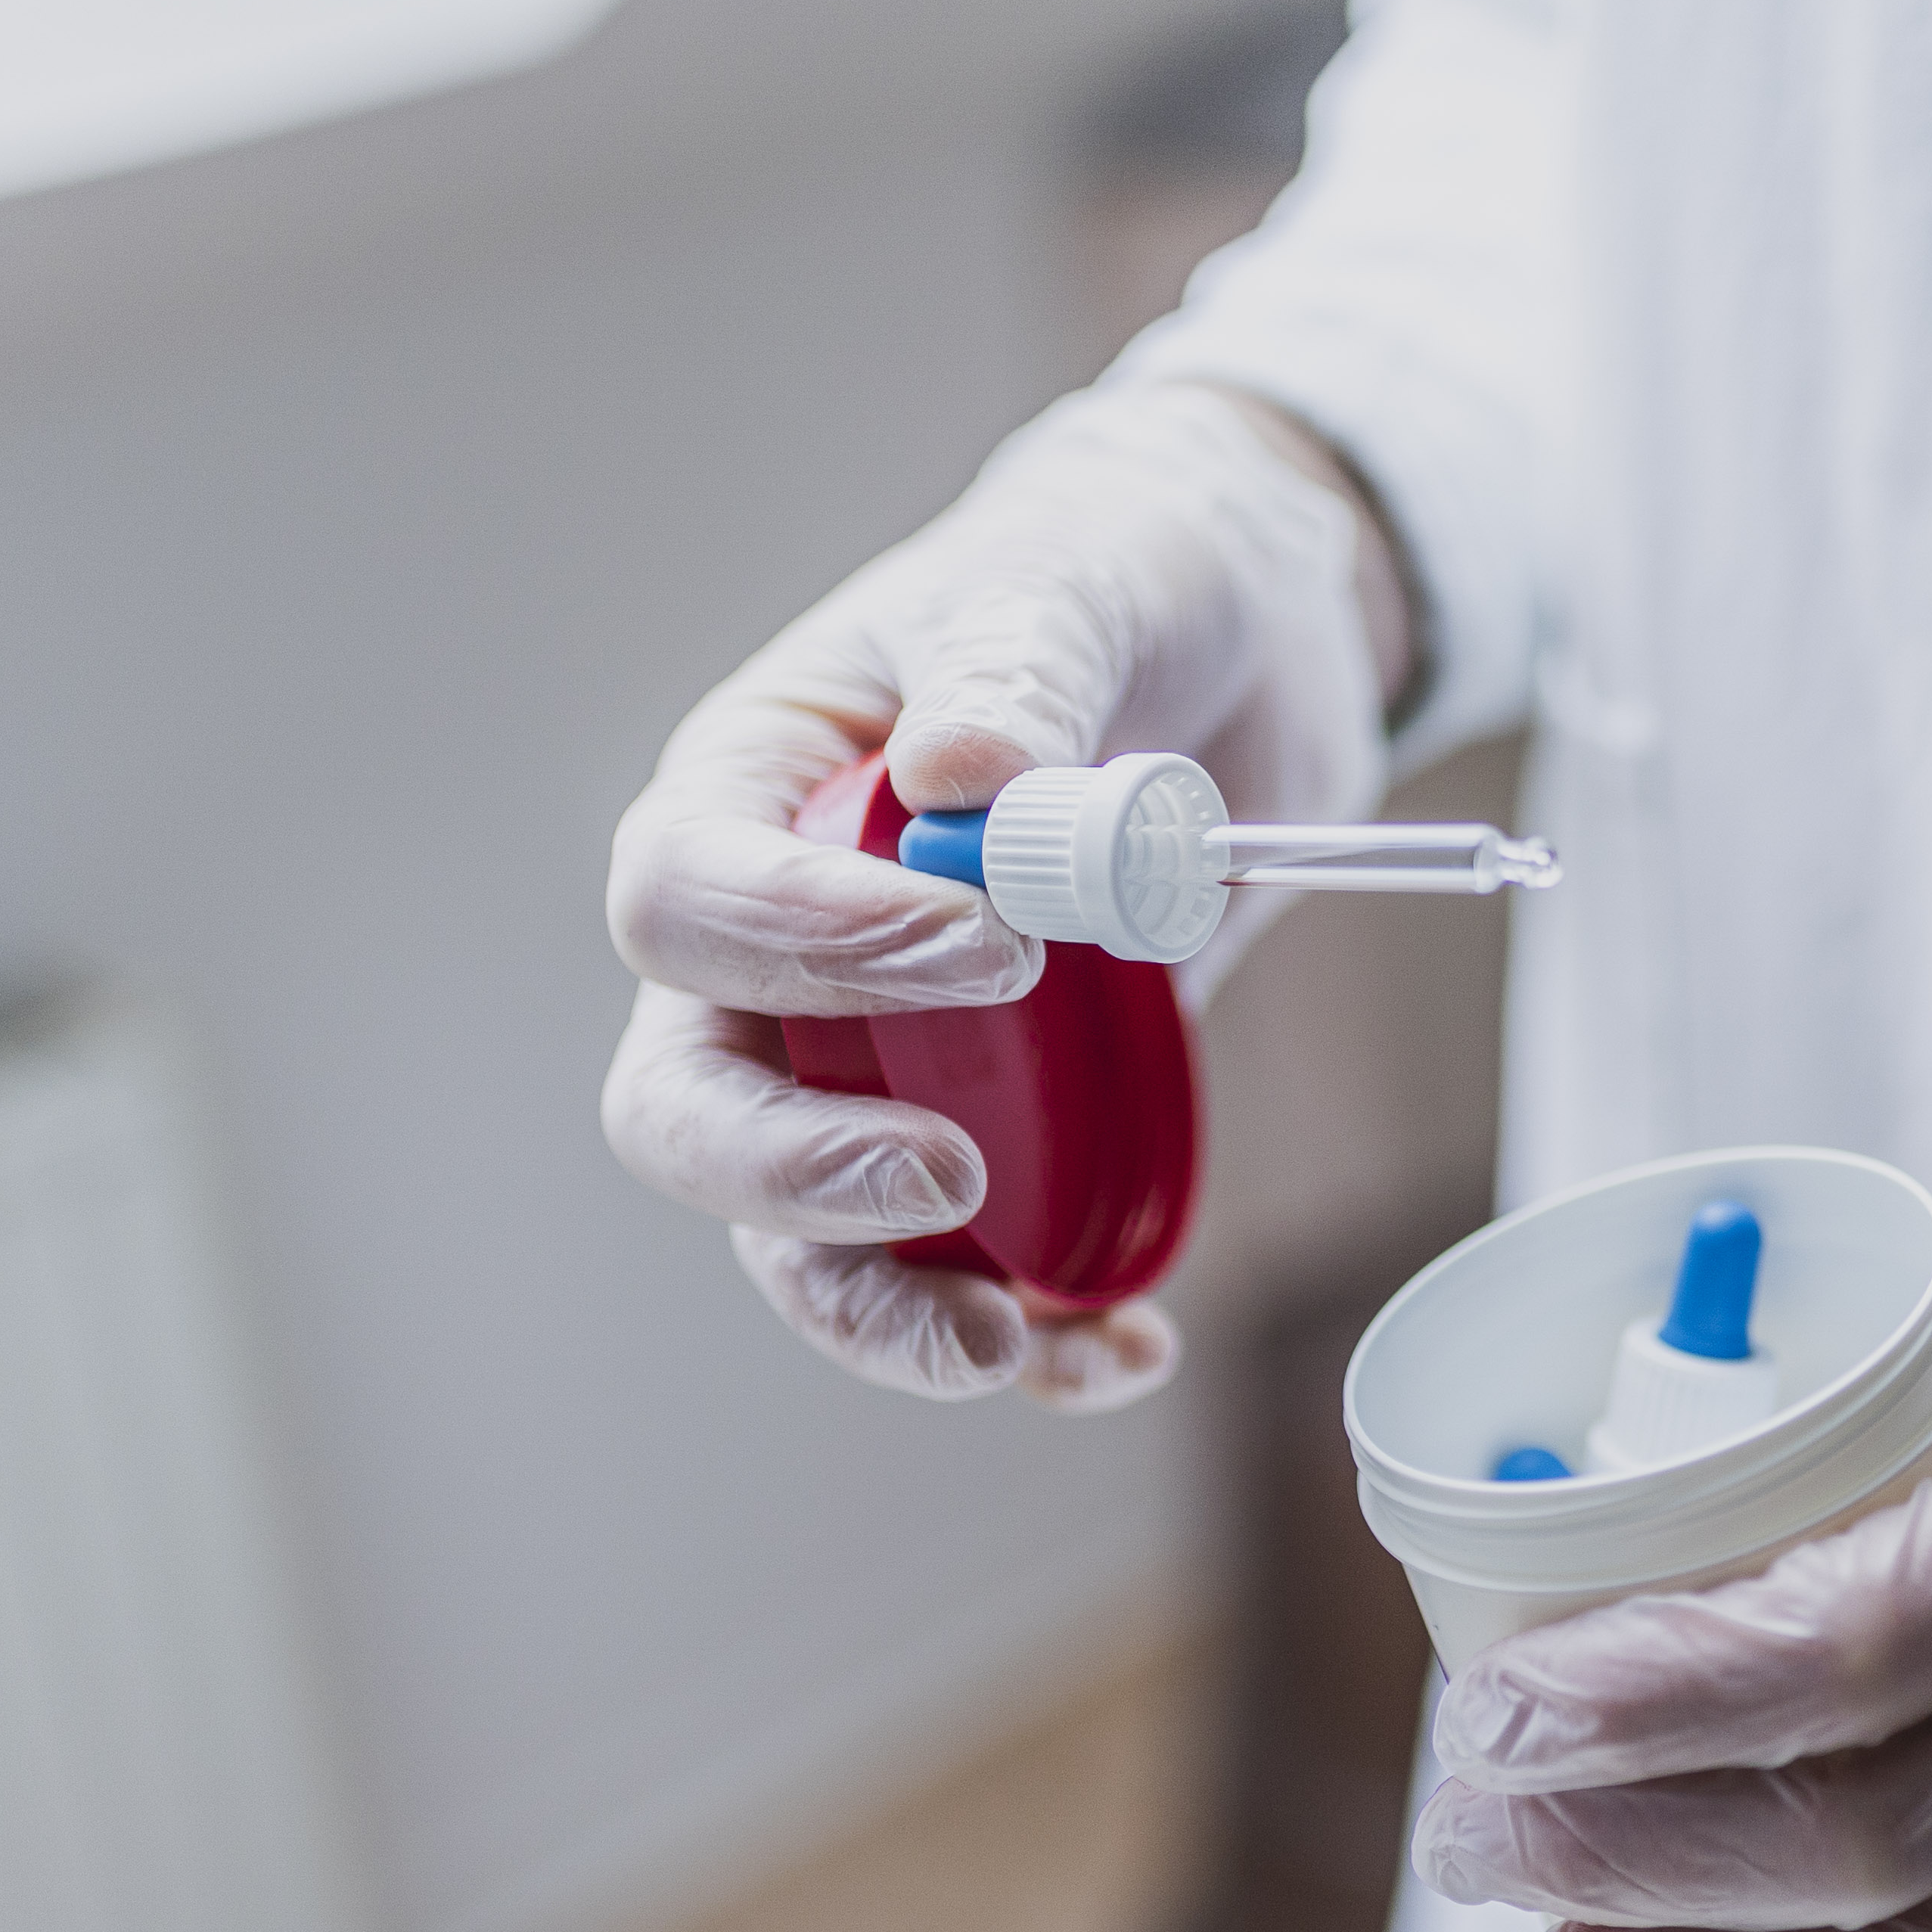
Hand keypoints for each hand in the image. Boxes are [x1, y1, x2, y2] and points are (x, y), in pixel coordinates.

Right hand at [600, 383, 1409, 1407]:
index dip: (805, 945)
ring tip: (1006, 1345)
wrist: (1244, 640)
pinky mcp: (1007, 1122)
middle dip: (790, 1175)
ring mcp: (883, 1058)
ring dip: (885, 1308)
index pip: (687, 896)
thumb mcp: (1071, 585)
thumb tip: (961, 775)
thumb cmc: (1115, 582)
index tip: (989, 946)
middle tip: (943, 1175)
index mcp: (754, 793)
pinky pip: (972, 1266)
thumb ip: (1017, 670)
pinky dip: (1038, 1334)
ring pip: (802, 1232)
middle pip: (691, 1105)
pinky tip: (1120, 1348)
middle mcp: (784, 951)